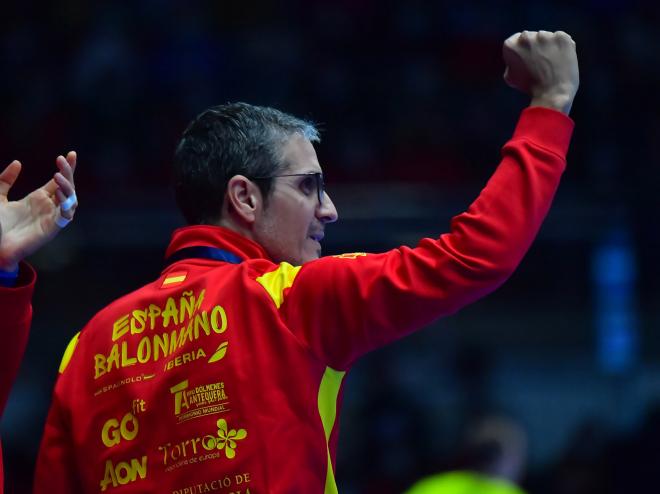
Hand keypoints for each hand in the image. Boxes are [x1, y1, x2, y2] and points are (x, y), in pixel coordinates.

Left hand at [0, 151, 77, 270]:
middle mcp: (48, 207)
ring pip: (70, 199)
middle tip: (63, 158)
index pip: (58, 181)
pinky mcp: (53, 228)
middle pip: (67, 187)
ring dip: (68, 187)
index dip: (66, 168)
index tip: (70, 154)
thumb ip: (5, 180)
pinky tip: (59, 193)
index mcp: (38, 199)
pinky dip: (66, 203)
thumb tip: (18, 163)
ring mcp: (52, 217)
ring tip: (58, 175)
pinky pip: (66, 214)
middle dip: (68, 172)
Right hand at [503, 30, 578, 114]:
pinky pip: (561, 38)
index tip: (528, 60)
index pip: (516, 40)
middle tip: (540, 62)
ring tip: (551, 62)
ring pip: (547, 37)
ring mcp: (544, 35)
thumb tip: (516, 56)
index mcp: (511, 44)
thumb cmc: (530, 87)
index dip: (523, 51)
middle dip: (535, 46)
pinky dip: (562, 47)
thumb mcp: (510, 76)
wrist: (552, 93)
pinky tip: (560, 59)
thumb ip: (511, 61)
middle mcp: (526, 36)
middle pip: (532, 36)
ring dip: (549, 46)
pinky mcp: (561, 37)